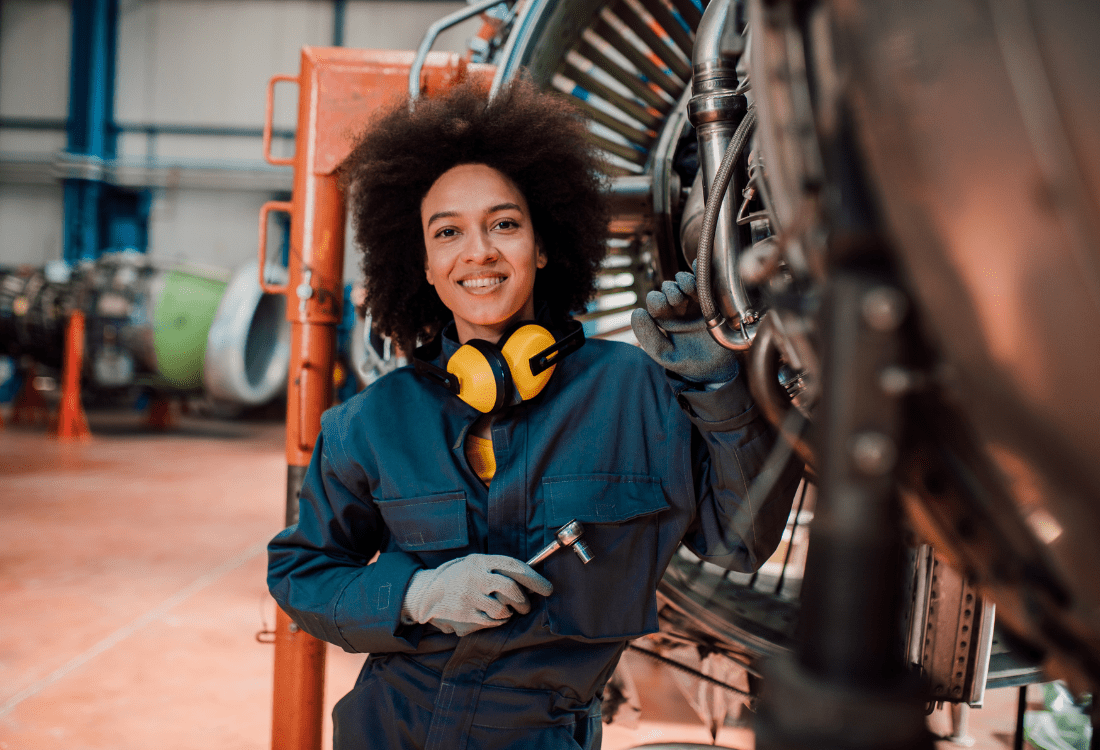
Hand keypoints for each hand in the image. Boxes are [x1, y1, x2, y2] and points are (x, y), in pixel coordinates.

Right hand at [401, 554, 552, 636]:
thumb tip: (531, 578)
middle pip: (510, 588)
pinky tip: (497, 617)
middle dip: (524, 600)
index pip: (514, 566)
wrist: (427, 591)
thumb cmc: (461, 576)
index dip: (534, 578)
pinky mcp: (464, 613)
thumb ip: (499, 568)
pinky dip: (499, 620)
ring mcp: (468, 595)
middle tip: (526, 606)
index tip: (547, 589)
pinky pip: (491, 620)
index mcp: (481, 560)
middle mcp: (475, 576)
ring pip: (502, 608)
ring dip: (510, 612)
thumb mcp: (477, 563)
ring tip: (508, 611)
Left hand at [630, 270, 739, 383]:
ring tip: (690, 289)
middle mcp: (679, 308)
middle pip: (668, 287)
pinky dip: (701, 269)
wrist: (716, 370)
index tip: (665, 307)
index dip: (657, 299)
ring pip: (686, 280)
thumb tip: (637, 311)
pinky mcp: (714, 300)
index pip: (654, 300)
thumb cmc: (688, 364)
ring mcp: (697, 302)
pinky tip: (699, 266)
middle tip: (678, 301)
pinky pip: (706, 280)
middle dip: (671, 290)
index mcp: (664, 318)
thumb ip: (648, 337)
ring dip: (685, 280)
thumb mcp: (665, 355)